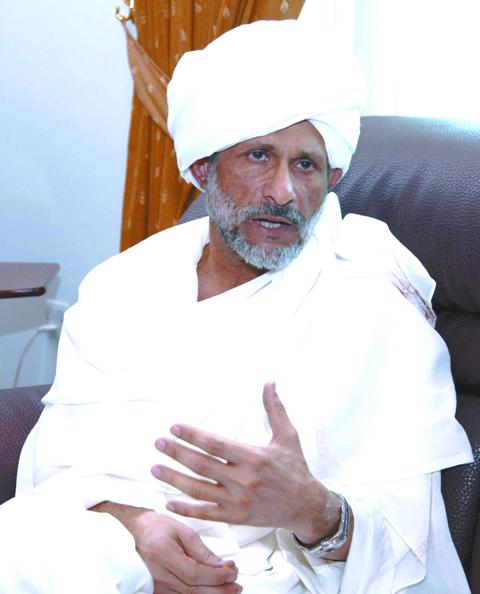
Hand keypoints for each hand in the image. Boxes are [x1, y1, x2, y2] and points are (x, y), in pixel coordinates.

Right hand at [91, 502, 240, 593]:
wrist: (130, 531)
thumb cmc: (155, 526)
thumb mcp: (181, 530)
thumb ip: (201, 550)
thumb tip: (222, 566)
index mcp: (162, 554)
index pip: (195, 574)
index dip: (217, 576)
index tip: (233, 571)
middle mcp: (156, 574)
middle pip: (193, 591)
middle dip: (219, 590)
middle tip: (237, 585)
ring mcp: (154, 586)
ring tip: (230, 589)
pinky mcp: (155, 591)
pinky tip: (212, 591)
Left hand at [152, 382, 337, 542]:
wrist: (306, 506)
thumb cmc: (295, 468)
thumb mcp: (288, 436)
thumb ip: (275, 409)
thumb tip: (269, 382)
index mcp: (254, 458)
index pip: (216, 445)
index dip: (193, 436)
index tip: (175, 427)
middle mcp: (244, 480)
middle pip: (202, 465)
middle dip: (177, 453)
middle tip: (158, 443)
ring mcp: (238, 501)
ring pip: (199, 490)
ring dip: (174, 479)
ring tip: (155, 468)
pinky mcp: (236, 517)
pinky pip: (206, 513)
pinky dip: (186, 509)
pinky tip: (168, 501)